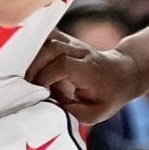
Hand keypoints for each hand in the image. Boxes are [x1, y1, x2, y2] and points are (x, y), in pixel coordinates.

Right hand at [26, 29, 148, 122]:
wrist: (123, 73)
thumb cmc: (109, 95)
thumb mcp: (94, 113)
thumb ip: (71, 112)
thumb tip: (46, 104)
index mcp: (89, 68)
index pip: (63, 64)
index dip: (45, 76)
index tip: (39, 91)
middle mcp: (80, 51)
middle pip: (51, 47)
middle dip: (33, 66)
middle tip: (25, 84)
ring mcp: (72, 42)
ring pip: (46, 38)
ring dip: (31, 55)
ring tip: (25, 74)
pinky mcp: (64, 40)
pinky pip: (45, 36)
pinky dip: (33, 46)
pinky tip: (26, 60)